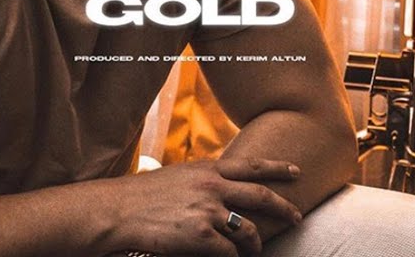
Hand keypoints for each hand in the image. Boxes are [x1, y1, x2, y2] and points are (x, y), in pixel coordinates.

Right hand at [100, 158, 302, 256]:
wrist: (117, 211)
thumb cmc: (141, 196)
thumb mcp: (178, 176)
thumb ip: (203, 180)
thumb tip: (222, 186)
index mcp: (207, 169)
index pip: (253, 166)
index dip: (278, 168)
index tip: (297, 171)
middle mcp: (213, 187)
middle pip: (262, 196)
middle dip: (284, 208)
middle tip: (296, 217)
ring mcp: (209, 211)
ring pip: (249, 231)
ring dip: (254, 244)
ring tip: (253, 250)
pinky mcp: (202, 236)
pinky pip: (230, 254)